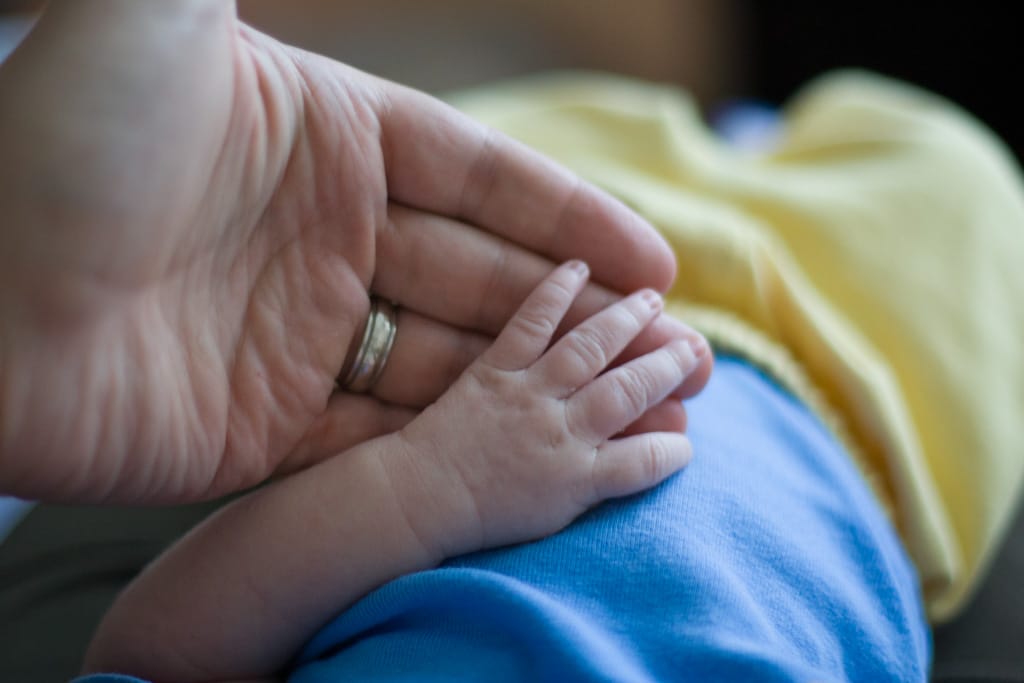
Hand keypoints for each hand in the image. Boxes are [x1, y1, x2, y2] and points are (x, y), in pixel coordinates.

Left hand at [0, 2, 709, 503]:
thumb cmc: (50, 156)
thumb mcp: (152, 27)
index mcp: (327, 145)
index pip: (478, 179)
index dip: (568, 217)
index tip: (650, 258)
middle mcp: (327, 242)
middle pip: (481, 275)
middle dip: (575, 309)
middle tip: (670, 344)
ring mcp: (303, 340)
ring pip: (448, 360)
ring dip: (534, 380)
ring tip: (625, 402)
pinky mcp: (270, 429)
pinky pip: (385, 435)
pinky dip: (456, 443)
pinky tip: (529, 449)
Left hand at [391, 262, 700, 557]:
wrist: (423, 500)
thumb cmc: (485, 516)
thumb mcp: (556, 516)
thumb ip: (602, 482)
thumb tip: (644, 451)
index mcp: (580, 479)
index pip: (645, 462)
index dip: (671, 449)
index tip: (686, 438)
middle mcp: (562, 433)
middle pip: (630, 393)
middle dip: (668, 368)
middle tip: (696, 349)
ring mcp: (529, 397)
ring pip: (591, 351)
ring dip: (628, 321)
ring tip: (654, 299)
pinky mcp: (494, 371)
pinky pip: (530, 324)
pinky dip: (554, 293)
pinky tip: (579, 268)